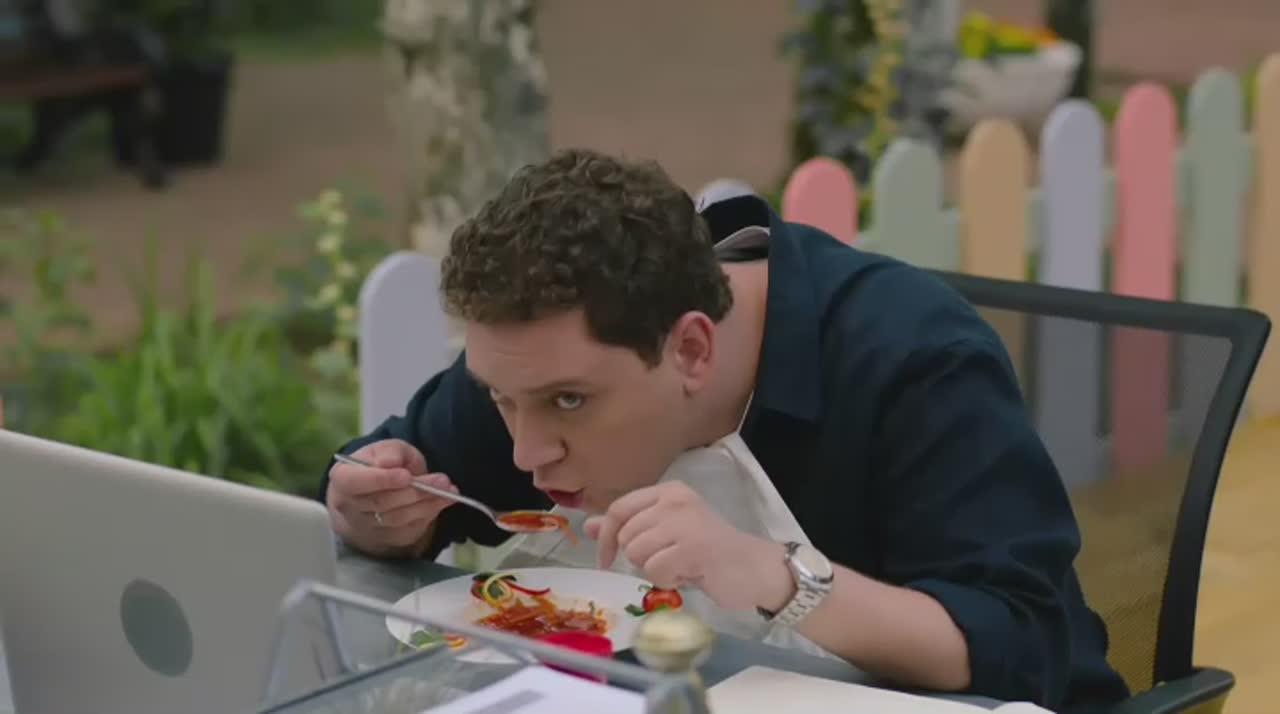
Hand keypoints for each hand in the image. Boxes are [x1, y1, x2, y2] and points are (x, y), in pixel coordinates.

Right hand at [325, 439, 458, 557]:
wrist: (379, 490)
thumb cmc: (380, 465)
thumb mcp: (386, 449)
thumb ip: (389, 453)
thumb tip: (389, 463)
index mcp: (342, 480)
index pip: (355, 483)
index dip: (381, 480)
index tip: (406, 475)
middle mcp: (349, 507)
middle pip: (382, 503)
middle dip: (415, 491)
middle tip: (442, 481)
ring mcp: (367, 528)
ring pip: (397, 519)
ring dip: (426, 504)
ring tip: (449, 490)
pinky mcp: (386, 540)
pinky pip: (409, 529)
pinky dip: (429, 514)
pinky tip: (444, 501)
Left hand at [584, 482, 792, 610]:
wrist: (753, 568)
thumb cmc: (709, 551)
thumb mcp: (666, 533)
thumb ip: (629, 527)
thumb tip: (588, 525)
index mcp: (668, 491)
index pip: (619, 508)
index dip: (605, 537)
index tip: (605, 560)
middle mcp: (675, 500)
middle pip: (626, 535)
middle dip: (640, 557)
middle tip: (668, 560)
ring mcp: (684, 522)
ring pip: (637, 554)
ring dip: (656, 569)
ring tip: (682, 566)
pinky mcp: (692, 548)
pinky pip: (655, 570)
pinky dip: (668, 580)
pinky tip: (690, 574)